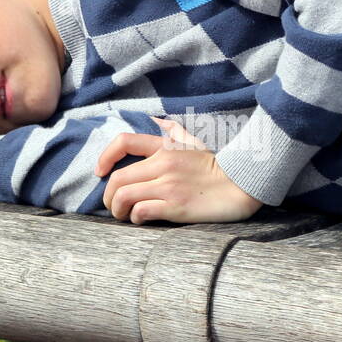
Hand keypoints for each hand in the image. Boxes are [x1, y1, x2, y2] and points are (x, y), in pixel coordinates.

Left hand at [94, 116, 262, 223]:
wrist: (241, 184)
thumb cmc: (217, 167)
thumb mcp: (194, 143)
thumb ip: (175, 133)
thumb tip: (160, 122)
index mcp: (165, 147)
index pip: (125, 142)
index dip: (105, 157)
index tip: (99, 172)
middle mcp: (163, 164)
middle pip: (117, 178)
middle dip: (108, 196)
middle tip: (113, 206)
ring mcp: (168, 186)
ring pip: (124, 196)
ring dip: (117, 210)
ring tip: (123, 216)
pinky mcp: (175, 206)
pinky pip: (141, 211)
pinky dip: (135, 218)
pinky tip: (141, 220)